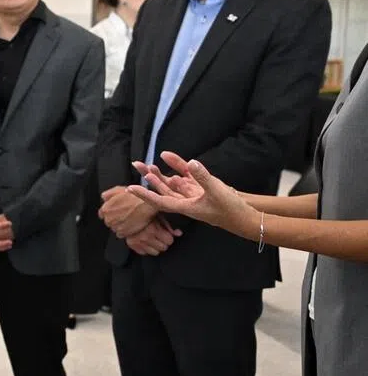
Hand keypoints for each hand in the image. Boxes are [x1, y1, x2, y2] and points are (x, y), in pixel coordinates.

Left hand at [99, 187, 156, 238]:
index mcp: (106, 209)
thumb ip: (108, 194)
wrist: (147, 205)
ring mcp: (115, 227)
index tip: (115, 211)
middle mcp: (109, 219)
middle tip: (125, 214)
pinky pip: (120, 234)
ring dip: (120, 224)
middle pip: (109, 221)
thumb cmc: (135, 197)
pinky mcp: (123, 233)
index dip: (110, 212)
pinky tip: (131, 224)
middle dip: (115, 218)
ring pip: (114, 227)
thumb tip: (104, 198)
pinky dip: (125, 231)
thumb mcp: (119, 190)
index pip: (102, 213)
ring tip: (129, 218)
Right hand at [125, 217, 182, 256]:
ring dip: (155, 247)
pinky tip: (144, 241)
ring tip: (151, 239)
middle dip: (163, 242)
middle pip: (164, 248)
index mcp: (153, 229)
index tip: (164, 233)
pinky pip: (144, 253)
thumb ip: (168, 226)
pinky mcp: (131, 245)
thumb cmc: (143, 212)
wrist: (124, 212)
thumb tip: (179, 234)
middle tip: (158, 236)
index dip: (168, 237)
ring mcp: (138, 242)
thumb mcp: (158, 216)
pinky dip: (145, 248)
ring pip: (155, 253)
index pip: (169, 241)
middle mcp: (145, 237)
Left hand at [128, 151, 256, 235]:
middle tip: (136, 165)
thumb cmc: (230, 209)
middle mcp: (186, 201)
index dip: (144, 195)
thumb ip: (203, 177)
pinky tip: (169, 160)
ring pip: (173, 184)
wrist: (246, 216)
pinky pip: (187, 178)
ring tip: (148, 164)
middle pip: (163, 190)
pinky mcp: (202, 189)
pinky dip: (179, 169)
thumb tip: (190, 162)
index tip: (129, 188)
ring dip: (161, 174)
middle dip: (149, 178)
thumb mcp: (216, 191)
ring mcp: (194, 195)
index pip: (160, 201)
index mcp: (185, 207)